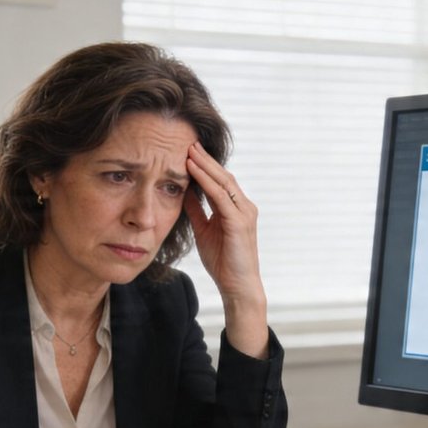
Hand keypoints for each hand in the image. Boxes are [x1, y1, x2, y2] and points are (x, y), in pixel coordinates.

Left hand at [184, 142, 268, 357]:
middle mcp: (244, 206)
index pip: (220, 181)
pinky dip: (207, 182)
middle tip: (188, 142)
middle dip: (205, 159)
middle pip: (223, 176)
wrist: (237, 286)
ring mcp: (244, 213)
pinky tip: (194, 171)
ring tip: (189, 150)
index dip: (204, 166)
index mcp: (236, 208)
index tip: (187, 151)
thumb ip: (196, 211)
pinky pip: (221, 197)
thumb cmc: (223, 261)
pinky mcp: (239, 222)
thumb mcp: (204, 230)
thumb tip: (184, 192)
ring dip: (205, 165)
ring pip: (223, 182)